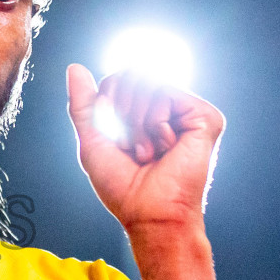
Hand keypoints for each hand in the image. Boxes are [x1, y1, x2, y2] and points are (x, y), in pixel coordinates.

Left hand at [66, 64, 225, 236]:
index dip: (104, 106)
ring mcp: (188, 111)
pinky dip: (155, 122)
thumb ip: (83, 105)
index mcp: (144, 112)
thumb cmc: (123, 186)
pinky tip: (166, 146)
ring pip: (147, 80)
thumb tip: (75, 67)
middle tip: (132, 147)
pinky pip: (165, 92)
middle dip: (120, 111)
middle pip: (129, 74)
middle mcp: (168, 108)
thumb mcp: (93, 141)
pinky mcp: (205, 116)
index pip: (115, 81)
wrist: (148, 213)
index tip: (115, 140)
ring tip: (148, 152)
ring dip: (136, 122)